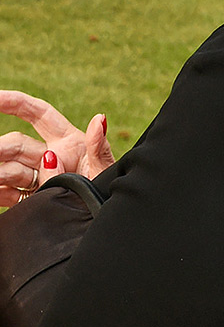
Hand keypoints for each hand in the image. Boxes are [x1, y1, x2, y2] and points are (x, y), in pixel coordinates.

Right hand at [0, 90, 114, 206]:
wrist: (106, 224)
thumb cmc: (110, 192)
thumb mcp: (107, 169)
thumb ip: (99, 147)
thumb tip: (99, 118)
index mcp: (69, 142)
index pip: (38, 114)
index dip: (16, 102)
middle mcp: (50, 156)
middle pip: (16, 144)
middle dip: (0, 148)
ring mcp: (38, 178)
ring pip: (8, 169)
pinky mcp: (31, 199)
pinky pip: (7, 193)